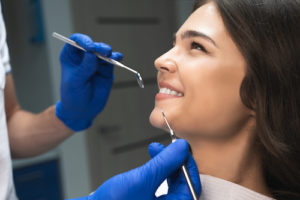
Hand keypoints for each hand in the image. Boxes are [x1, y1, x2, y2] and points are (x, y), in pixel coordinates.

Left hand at [55, 33, 122, 130]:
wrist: (83, 110)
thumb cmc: (73, 95)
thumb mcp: (76, 82)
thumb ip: (84, 68)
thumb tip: (92, 53)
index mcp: (71, 56)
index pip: (76, 41)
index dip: (83, 41)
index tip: (90, 47)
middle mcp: (84, 56)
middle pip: (92, 45)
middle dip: (98, 47)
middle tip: (104, 51)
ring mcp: (96, 62)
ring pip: (103, 52)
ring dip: (108, 52)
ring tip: (111, 55)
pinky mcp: (106, 70)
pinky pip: (112, 61)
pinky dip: (116, 58)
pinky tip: (119, 57)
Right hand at [70, 139, 200, 199]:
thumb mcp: (142, 180)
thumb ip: (164, 163)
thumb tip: (182, 148)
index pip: (191, 185)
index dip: (187, 163)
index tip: (181, 147)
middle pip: (182, 182)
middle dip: (175, 160)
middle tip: (169, 146)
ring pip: (172, 179)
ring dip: (165, 161)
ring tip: (156, 148)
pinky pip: (161, 181)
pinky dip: (158, 167)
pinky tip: (153, 155)